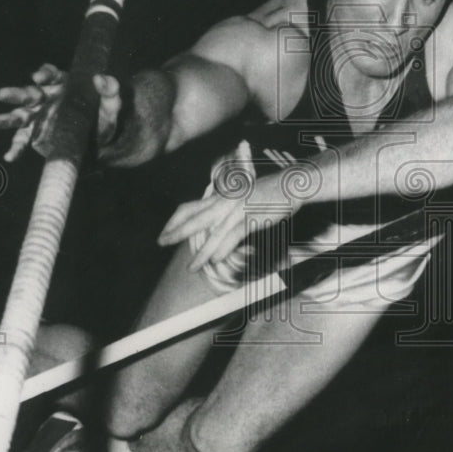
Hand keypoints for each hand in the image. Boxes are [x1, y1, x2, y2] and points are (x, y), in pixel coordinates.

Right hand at [0, 64, 121, 161]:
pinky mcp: (34, 134)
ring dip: (6, 119)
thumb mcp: (111, 106)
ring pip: (19, 116)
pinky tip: (10, 157)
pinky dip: (16, 148)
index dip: (44, 75)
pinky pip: (22, 140)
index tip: (38, 78)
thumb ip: (110, 91)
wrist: (98, 141)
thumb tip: (103, 78)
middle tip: (1, 94)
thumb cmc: (103, 119)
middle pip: (28, 93)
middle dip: (15, 94)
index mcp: (62, 85)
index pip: (50, 75)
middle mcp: (45, 98)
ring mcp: (37, 116)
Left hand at [158, 168, 303, 272]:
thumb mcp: (241, 197)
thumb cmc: (267, 192)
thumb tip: (214, 227)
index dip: (174, 220)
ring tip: (191, 267)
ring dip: (201, 253)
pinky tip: (216, 260)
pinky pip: (233, 236)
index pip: (189, 207)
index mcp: (219, 196)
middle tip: (162, 243)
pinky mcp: (251, 218)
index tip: (164, 233)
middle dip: (176, 233)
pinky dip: (223, 249)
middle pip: (194, 219)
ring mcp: (237, 210)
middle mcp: (224, 202)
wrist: (290, 184)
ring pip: (213, 234)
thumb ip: (225, 208)